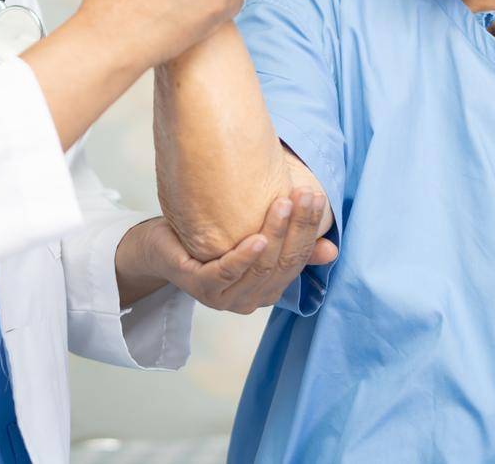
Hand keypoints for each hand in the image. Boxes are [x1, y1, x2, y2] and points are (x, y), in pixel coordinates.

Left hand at [144, 187, 338, 313]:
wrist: (162, 246)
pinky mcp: (200, 289)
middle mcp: (250, 299)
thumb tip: (331, 249)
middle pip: (282, 262)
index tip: (316, 196)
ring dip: (274, 234)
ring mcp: (225, 298)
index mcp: (268, 289)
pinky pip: (226, 274)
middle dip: (297, 227)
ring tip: (282, 204)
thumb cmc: (212, 239)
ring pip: (259, 267)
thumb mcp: (255, 236)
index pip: (298, 259)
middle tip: (304, 195)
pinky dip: (243, 257)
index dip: (308, 229)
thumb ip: (288, 244)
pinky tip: (255, 238)